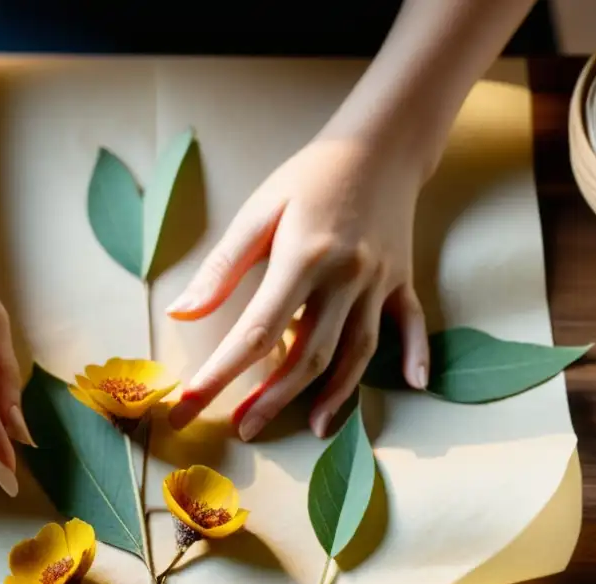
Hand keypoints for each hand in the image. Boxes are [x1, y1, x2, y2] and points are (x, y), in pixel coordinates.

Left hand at [166, 136, 429, 439]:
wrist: (379, 143)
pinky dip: (414, 355)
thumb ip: (223, 268)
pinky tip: (412, 387)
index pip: (257, 332)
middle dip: (272, 399)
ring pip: (358, 352)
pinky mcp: (402, 280)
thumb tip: (181, 313)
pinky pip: (412, 324)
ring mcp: (379, 282)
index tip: (188, 404)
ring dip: (333, 395)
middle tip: (241, 428)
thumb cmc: (309, 176)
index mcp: (303, 259)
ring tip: (306, 428)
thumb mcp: (259, 211)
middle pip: (310, 355)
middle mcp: (347, 278)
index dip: (220, 374)